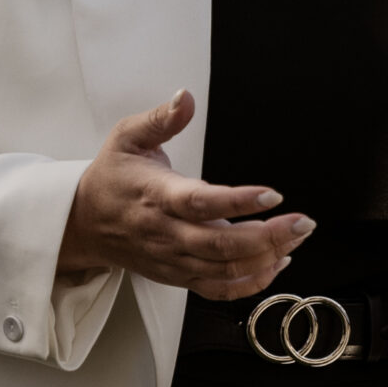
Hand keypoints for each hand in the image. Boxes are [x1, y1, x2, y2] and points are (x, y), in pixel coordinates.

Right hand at [57, 91, 313, 300]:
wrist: (84, 223)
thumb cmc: (112, 177)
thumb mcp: (127, 137)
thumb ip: (160, 118)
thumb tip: (185, 97)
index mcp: (157, 195)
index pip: (201, 203)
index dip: (238, 202)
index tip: (272, 195)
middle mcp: (167, 233)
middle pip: (221, 244)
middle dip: (268, 237)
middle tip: (303, 222)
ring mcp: (173, 259)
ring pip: (225, 269)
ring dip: (267, 257)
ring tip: (298, 236)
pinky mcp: (178, 276)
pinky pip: (218, 289)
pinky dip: (251, 283)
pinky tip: (277, 263)